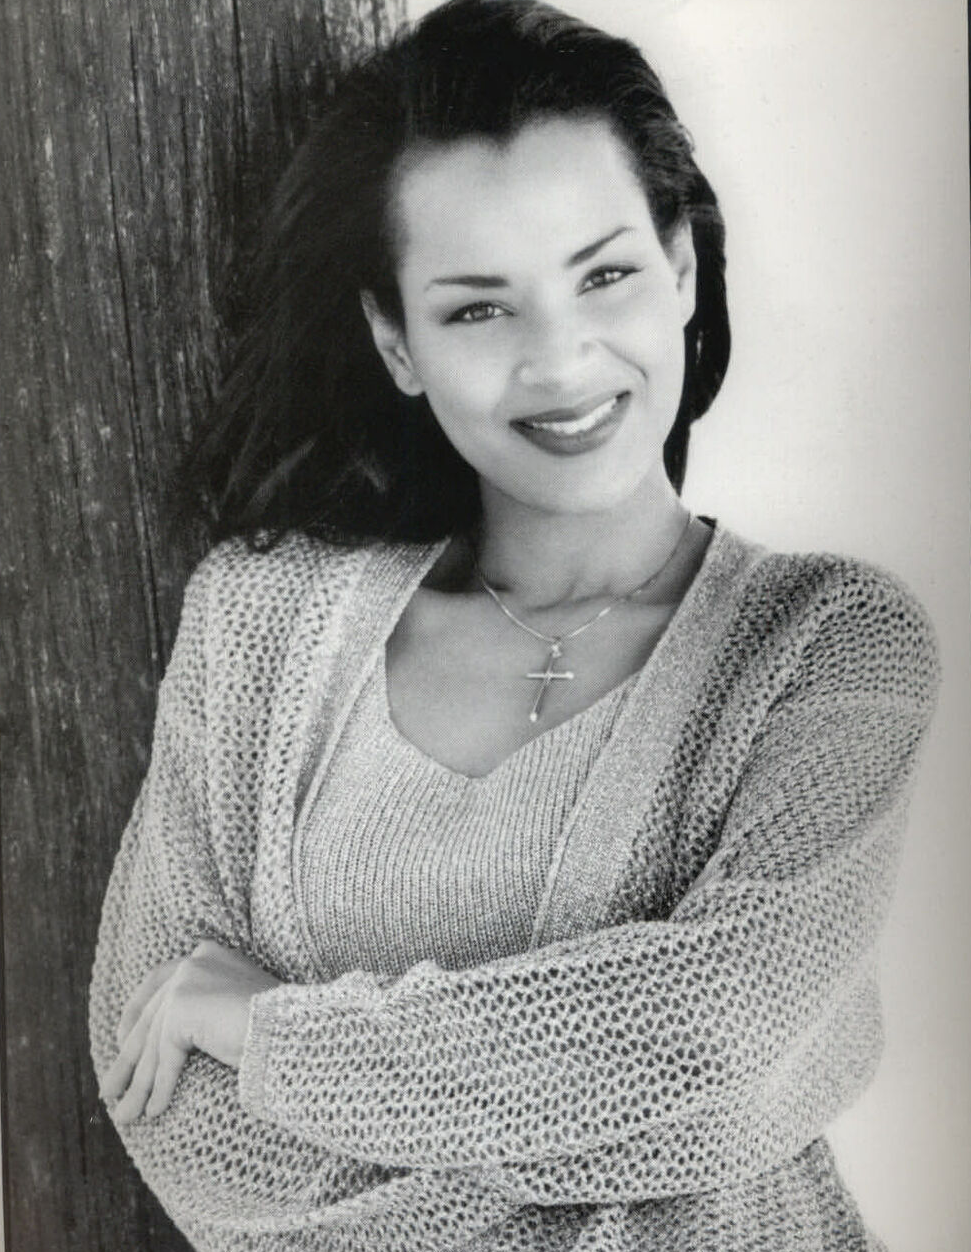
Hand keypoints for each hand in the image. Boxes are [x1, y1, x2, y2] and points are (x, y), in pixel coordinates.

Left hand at [100, 939, 280, 1122]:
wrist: (295, 1027)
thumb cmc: (277, 1024)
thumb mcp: (233, 1007)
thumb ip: (203, 1011)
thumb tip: (165, 1043)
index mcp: (206, 954)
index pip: (156, 983)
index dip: (134, 1015)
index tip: (121, 1043)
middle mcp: (193, 961)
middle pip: (151, 1018)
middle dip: (128, 1061)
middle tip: (111, 1092)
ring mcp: (187, 981)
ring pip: (154, 1042)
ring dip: (140, 1084)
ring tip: (126, 1115)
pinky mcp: (183, 1008)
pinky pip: (165, 1057)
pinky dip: (159, 1087)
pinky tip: (154, 1111)